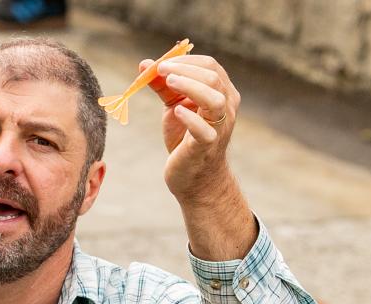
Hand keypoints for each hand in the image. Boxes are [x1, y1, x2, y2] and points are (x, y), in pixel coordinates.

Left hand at [139, 55, 241, 200]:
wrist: (193, 176)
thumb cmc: (185, 137)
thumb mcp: (174, 106)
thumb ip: (162, 86)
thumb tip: (144, 63)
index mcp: (221, 93)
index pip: (210, 66)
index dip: (185, 61)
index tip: (162, 63)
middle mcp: (226, 107)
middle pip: (213, 78)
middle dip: (185, 70)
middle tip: (161, 70)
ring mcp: (219, 127)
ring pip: (215, 100)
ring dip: (191, 87)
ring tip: (169, 82)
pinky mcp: (207, 147)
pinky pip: (204, 131)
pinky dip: (190, 118)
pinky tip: (176, 111)